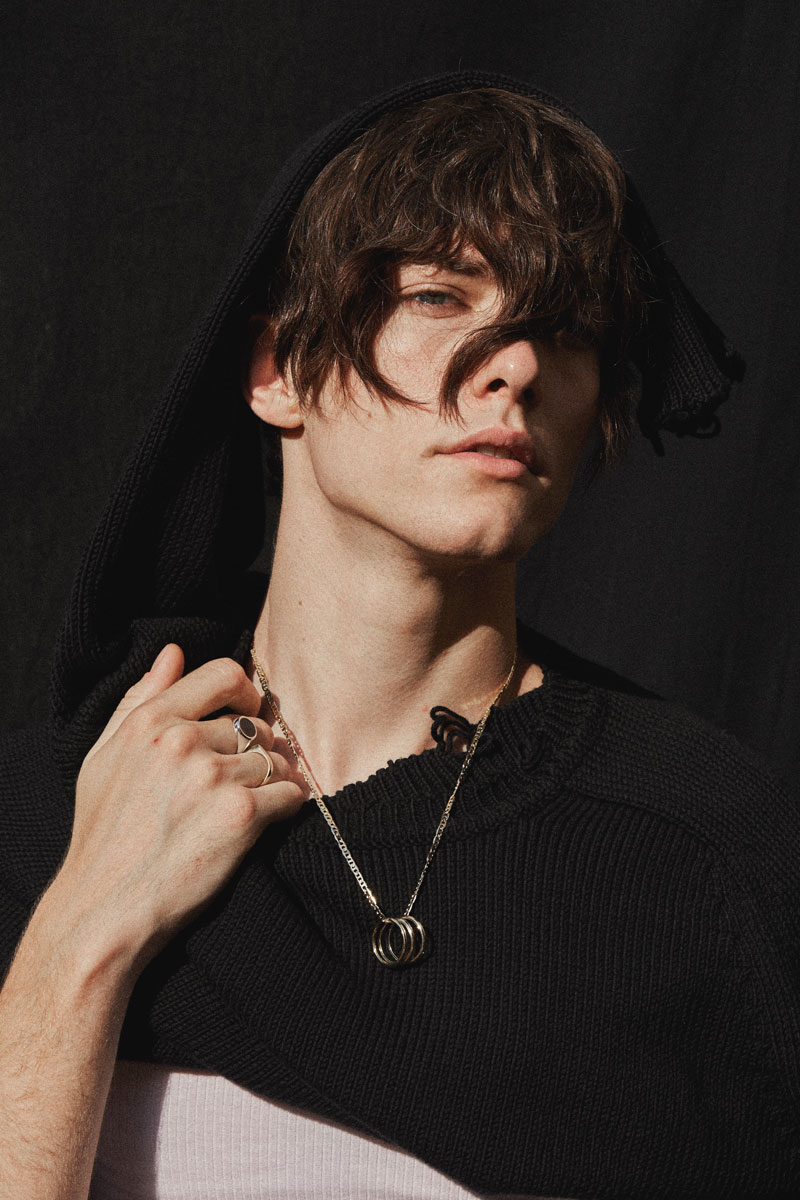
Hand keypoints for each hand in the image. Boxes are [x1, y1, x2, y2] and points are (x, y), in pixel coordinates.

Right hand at [59, 644, 307, 969]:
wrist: (105, 908)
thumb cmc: (104, 835)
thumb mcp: (105, 756)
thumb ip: (140, 698)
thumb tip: (173, 652)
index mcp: (149, 722)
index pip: (224, 675)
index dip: (247, 693)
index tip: (250, 713)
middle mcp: (181, 742)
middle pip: (255, 725)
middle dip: (259, 749)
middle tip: (248, 777)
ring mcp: (212, 777)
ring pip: (278, 759)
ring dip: (276, 780)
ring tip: (254, 803)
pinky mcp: (240, 815)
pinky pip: (290, 794)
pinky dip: (288, 807)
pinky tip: (267, 822)